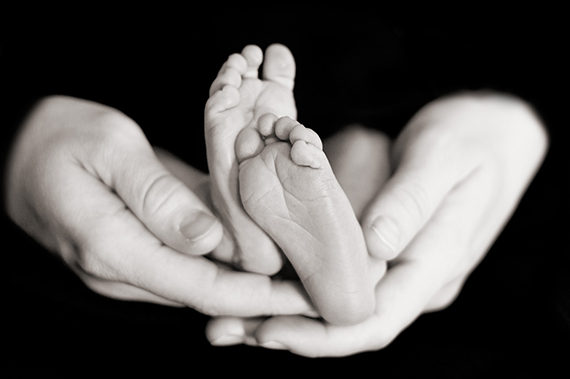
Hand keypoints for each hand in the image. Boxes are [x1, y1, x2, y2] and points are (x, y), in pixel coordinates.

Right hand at [5, 95, 313, 316]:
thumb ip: (159, 197)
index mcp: (115, 249)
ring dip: (251, 285)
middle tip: (319, 293)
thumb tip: (210, 241)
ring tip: (303, 278)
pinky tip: (264, 258)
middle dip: (265, 298)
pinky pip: (188, 267)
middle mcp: (123, 272)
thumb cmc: (60, 139)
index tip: (306, 298)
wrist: (16, 149)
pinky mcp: (136, 254)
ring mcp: (129, 268)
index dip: (259, 296)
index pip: (202, 287)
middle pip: (208, 295)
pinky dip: (228, 266)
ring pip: (202, 284)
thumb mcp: (111, 149)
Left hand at [205, 91, 548, 355]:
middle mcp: (415, 278)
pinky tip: (263, 276)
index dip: (322, 335)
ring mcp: (399, 267)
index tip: (270, 329)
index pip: (378, 320)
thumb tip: (377, 246)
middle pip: (349, 322)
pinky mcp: (384, 250)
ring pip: (339, 302)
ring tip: (233, 312)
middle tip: (228, 326)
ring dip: (288, 310)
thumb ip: (412, 199)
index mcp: (436, 263)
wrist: (494, 132)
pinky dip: (300, 281)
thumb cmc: (473, 139)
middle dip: (290, 329)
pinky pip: (340, 274)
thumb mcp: (445, 156)